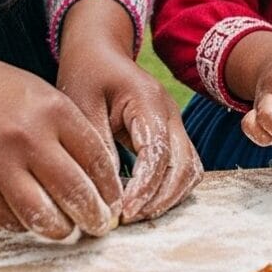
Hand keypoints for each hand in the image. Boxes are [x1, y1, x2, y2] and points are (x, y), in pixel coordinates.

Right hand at [0, 49, 120, 238]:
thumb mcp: (43, 94)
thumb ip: (70, 128)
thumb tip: (99, 173)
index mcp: (54, 110)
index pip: (96, 159)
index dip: (110, 187)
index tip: (116, 201)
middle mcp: (29, 138)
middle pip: (75, 192)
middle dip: (95, 217)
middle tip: (101, 226)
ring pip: (44, 215)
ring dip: (63, 229)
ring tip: (70, 229)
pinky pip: (10, 219)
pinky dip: (27, 225)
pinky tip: (35, 219)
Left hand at [58, 0, 202, 224]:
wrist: (100, 52)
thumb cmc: (88, 74)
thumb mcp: (81, 104)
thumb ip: (97, 145)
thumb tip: (108, 191)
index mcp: (148, 101)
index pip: (158, 152)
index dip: (145, 187)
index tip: (122, 212)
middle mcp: (170, 113)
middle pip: (184, 165)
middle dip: (160, 198)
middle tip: (126, 219)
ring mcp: (175, 123)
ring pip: (189, 169)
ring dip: (168, 197)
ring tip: (134, 215)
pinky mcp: (171, 134)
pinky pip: (183, 167)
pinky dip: (170, 188)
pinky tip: (142, 202)